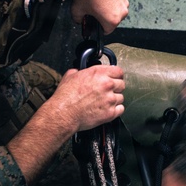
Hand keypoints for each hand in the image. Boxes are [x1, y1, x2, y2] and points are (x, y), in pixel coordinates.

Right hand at [7, 64, 123, 183]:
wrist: (63, 114)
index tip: (114, 78)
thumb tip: (80, 72)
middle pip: (122, 84)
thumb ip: (80, 72)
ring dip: (114, 99)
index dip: (116, 75)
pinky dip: (116, 110)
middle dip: (115, 88)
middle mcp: (106, 85)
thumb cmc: (65, 97)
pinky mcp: (110, 113)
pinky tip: (107, 109)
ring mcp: (110, 99)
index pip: (118, 71)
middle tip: (107, 92)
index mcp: (98, 73)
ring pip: (121, 97)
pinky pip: (120, 109)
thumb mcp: (70, 77)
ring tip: (104, 102)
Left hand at [71, 0, 128, 33]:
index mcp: (112, 20)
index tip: (92, 22)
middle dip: (102, 17)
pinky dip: (111, 0)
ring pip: (115, 11)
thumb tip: (79, 20)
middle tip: (92, 9)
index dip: (97, 27)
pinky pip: (117, 1)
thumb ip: (78, 19)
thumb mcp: (77, 8)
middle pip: (111, 21)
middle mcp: (122, 13)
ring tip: (97, 0)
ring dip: (107, 8)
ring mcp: (124, 2)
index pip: (106, 31)